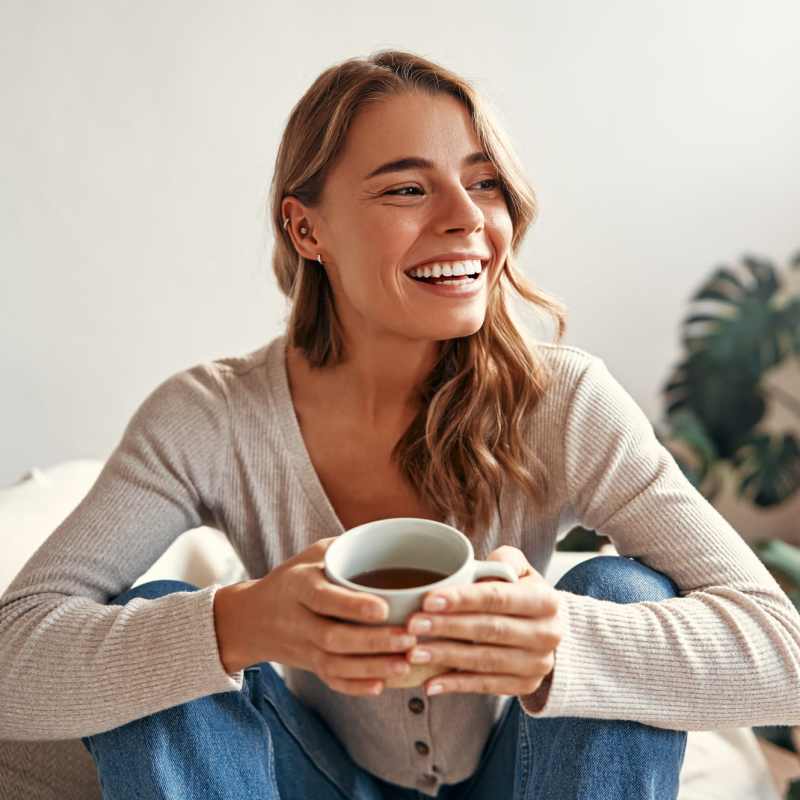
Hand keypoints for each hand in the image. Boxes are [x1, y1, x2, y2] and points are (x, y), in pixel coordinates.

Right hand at [213, 538, 417, 694]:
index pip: (324, 598)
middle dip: (372, 642)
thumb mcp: (311, 554)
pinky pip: (330, 681)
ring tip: (405, 664)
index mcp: (298, 586)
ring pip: (334, 665)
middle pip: (333, 638)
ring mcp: (302, 647)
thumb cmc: (293, 578)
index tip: (384, 609)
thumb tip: (389, 534)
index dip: (353, 607)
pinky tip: (382, 686)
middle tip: (409, 639)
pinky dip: (355, 687)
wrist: (251, 618)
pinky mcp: (308, 666)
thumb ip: (344, 547)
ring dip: (371, 668)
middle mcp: (298, 620)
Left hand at [402, 546, 562, 696]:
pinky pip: (487, 686)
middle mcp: (548, 634)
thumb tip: (483, 566)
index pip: (499, 598)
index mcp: (546, 600)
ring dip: (446, 657)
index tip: (429, 600)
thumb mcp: (519, 569)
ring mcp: (538, 664)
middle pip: (490, 630)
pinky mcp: (526, 686)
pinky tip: (430, 683)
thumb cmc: (520, 593)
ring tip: (413, 653)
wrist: (545, 629)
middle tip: (413, 624)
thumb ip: (503, 560)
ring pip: (486, 661)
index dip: (463, 599)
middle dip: (448, 627)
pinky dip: (456, 685)